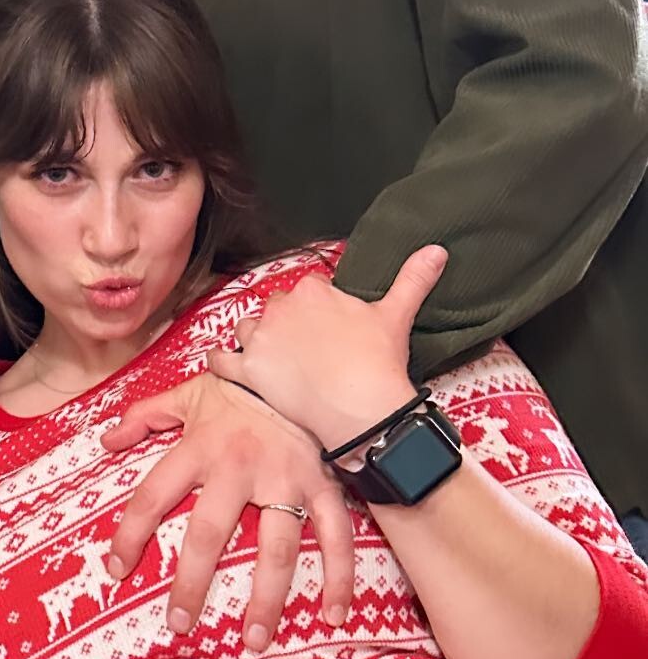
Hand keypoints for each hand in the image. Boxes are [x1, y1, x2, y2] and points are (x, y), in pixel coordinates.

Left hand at [102, 372, 353, 647]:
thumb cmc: (239, 385)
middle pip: (210, 534)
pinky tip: (333, 615)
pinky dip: (339, 578)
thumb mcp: (187, 394)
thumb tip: (106, 440)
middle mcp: (239, 467)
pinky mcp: (322, 486)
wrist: (300, 359)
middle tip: (179, 622)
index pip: (153, 495)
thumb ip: (144, 417)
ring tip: (253, 641)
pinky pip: (335, 538)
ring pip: (276, 548)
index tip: (117, 570)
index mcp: (200, 447)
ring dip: (266, 599)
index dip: (130, 535)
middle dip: (192, 582)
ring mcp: (286, 480)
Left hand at [210, 246, 447, 451]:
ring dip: (255, 339)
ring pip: (246, 328)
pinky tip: (228, 364)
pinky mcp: (248, 371)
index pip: (307, 290)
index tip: (325, 326)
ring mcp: (261, 339)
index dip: (316, 308)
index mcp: (313, 291)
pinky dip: (222, 361)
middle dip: (286, 323)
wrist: (363, 409)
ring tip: (271, 357)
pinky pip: (221, 360)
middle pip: (275, 308)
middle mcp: (281, 308)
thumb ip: (413, 278)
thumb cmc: (379, 362)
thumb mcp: (396, 314)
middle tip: (304, 348)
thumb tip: (437, 250)